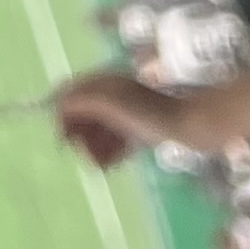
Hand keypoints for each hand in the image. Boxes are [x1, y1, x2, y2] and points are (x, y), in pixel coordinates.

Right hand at [54, 72, 190, 156]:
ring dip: (95, 148)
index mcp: (103, 83)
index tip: (66, 141)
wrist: (191, 126)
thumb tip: (58, 103)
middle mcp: (112, 94)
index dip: (63, 116)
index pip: (70, 94)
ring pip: (98, 131)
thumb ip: (82, 100)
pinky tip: (113, 163)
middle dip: (81, 137)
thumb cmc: (150, 114)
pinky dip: (109, 151)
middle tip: (89, 157)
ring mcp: (126, 111)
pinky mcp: (139, 128)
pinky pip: (114, 140)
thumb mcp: (111, 103)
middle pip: (83, 115)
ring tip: (102, 165)